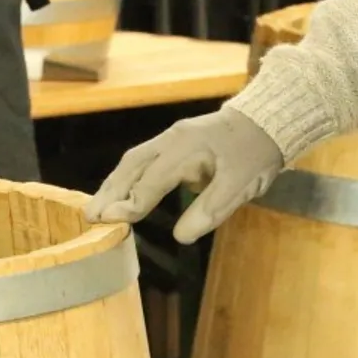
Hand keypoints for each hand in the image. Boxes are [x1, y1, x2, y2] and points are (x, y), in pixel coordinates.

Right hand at [87, 108, 283, 243]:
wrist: (268, 121)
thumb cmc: (255, 152)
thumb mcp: (241, 185)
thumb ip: (211, 209)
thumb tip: (181, 236)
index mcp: (185, 148)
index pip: (151, 179)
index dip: (131, 203)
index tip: (111, 222)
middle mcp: (171, 139)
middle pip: (132, 165)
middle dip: (110, 191)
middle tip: (90, 216)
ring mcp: (171, 138)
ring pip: (134, 160)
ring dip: (114, 183)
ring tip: (97, 207)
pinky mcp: (175, 142)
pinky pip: (144, 159)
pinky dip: (128, 176)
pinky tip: (122, 191)